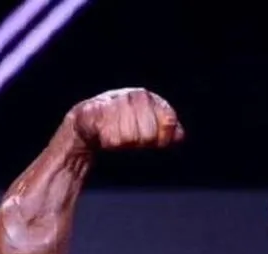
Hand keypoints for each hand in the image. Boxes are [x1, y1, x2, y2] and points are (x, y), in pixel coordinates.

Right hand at [68, 88, 183, 150]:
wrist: (87, 124)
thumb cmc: (121, 126)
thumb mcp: (148, 128)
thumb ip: (167, 131)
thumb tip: (180, 135)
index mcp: (148, 98)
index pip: (169, 120)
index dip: (164, 137)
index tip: (157, 141)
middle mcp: (132, 95)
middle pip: (148, 134)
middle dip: (141, 142)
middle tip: (129, 138)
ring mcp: (113, 101)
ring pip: (129, 138)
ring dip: (122, 143)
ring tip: (115, 135)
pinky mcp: (93, 111)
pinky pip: (110, 139)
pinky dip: (108, 142)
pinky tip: (103, 135)